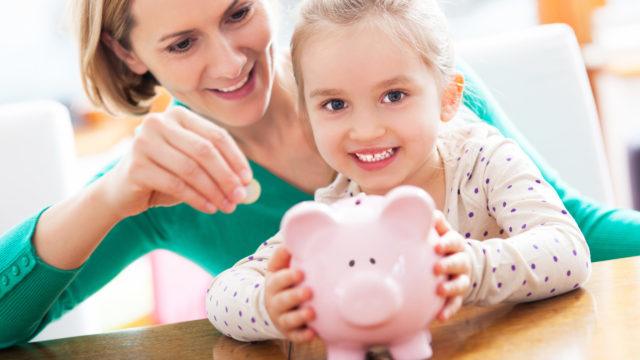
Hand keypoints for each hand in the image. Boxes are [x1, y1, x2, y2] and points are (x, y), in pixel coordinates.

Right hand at [98, 107, 252, 217]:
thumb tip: (247, 182)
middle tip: (240, 196)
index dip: (235, 158)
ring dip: (214, 191)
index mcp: (178, 116)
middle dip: (226, 176)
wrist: (122, 191)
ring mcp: (144, 142)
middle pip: (204, 151)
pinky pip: (176, 185)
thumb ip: (217, 167)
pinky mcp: (136, 166)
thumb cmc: (164, 175)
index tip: (248, 179)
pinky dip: (197, 198)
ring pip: (191, 169)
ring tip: (228, 206)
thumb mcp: (192, 165)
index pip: (215, 135)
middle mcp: (158, 123)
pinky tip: (209, 208)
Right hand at [265, 247, 315, 342]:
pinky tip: (313, 333)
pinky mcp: (290, 332)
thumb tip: (292, 233)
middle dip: (295, 296)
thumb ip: (284, 253)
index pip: (278, 279)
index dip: (287, 277)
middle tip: (309, 291)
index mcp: (273, 283)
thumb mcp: (278, 267)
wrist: (272, 307)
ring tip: (312, 313)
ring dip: (300, 317)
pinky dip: (303, 336)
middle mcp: (275, 301)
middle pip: (283, 300)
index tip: (300, 273)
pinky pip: (295, 336)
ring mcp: (282, 318)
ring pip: (289, 320)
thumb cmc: (282, 281)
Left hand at [433, 211, 470, 320]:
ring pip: (460, 284)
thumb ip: (434, 222)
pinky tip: (440, 317)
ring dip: (450, 287)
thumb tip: (423, 206)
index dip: (446, 243)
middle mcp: (461, 260)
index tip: (436, 246)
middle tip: (436, 268)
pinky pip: (456, 304)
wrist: (461, 264)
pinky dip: (449, 310)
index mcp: (455, 243)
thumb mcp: (441, 232)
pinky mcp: (459, 295)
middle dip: (449, 264)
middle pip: (459, 262)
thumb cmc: (444, 245)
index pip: (453, 241)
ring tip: (439, 291)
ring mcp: (462, 278)